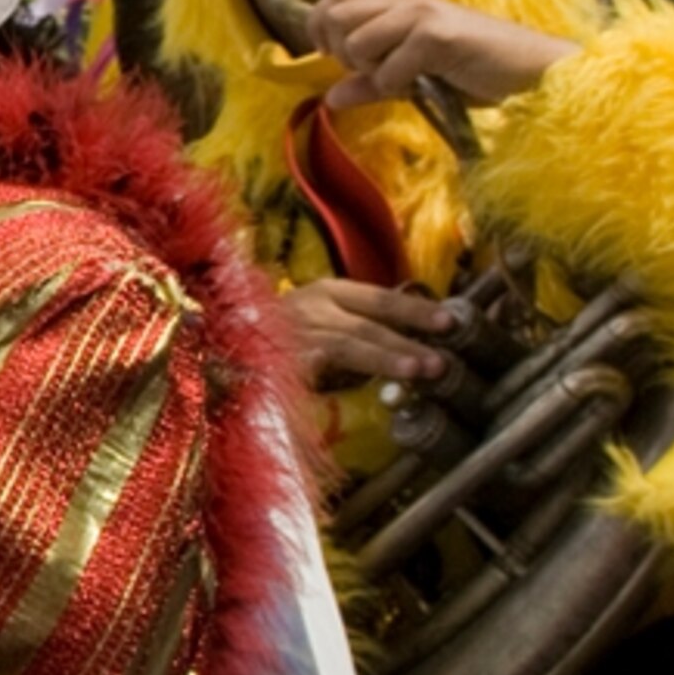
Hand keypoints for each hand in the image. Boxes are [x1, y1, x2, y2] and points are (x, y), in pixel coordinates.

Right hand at [282, 277, 459, 389]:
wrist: (222, 334)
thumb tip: (418, 347)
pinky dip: (326, 373)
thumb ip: (363, 328)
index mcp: (329, 292)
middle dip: (406, 342)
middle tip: (441, 362)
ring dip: (383, 359)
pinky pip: (307, 366)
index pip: (381, 298)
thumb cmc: (285, 331)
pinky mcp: (273, 357)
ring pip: (345, 345)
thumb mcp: (325, 318)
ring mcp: (293, 332)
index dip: (416, 310)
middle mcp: (313, 307)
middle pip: (367, 323)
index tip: (452, 322)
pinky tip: (346, 381)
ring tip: (417, 371)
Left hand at [309, 0, 576, 109]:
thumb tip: (330, 97)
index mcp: (401, 5)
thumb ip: (373, 83)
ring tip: (402, 77)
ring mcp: (424, 15)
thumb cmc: (480, 72)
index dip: (320, 26)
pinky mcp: (439, 35)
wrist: (534, 72)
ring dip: (369, 68)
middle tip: (372, 69)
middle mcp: (408, 2)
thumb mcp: (416, 79)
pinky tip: (425, 84)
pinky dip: (399, 84)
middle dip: (339, 50)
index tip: (335, 57)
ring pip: (356, 40)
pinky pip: (390, 68)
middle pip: (335, 13)